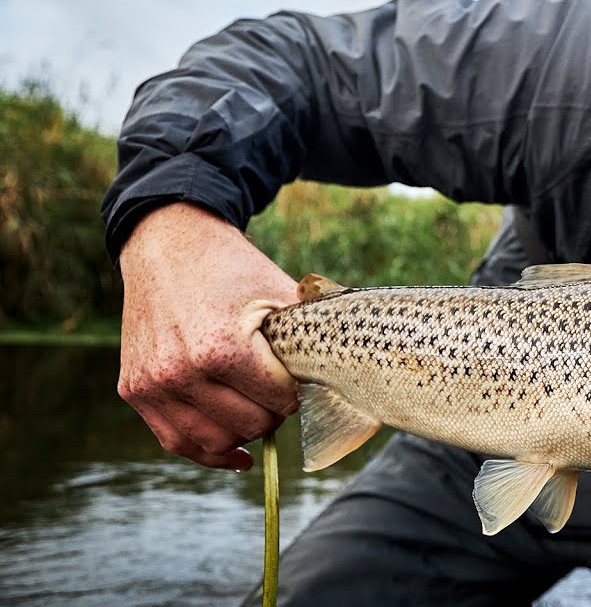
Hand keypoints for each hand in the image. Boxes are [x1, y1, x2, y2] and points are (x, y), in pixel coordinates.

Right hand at [117, 202, 299, 469]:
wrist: (167, 245)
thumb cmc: (230, 269)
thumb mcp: (279, 293)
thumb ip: (311, 334)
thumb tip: (349, 370)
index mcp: (220, 348)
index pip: (279, 401)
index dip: (295, 391)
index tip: (295, 377)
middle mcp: (180, 372)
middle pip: (251, 426)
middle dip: (273, 412)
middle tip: (278, 392)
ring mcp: (152, 385)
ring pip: (214, 443)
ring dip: (245, 433)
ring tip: (258, 410)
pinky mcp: (134, 390)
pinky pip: (177, 441)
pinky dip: (209, 451)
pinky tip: (238, 453)